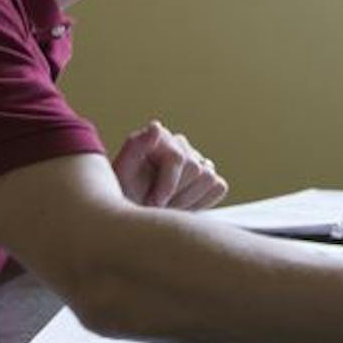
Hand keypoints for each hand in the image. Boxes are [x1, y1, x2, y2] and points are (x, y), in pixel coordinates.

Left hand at [112, 121, 228, 210]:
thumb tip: (156, 127)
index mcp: (159, 138)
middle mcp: (180, 144)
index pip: (178, 158)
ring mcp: (197, 159)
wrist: (131, 216)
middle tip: (157, 209)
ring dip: (188, 201)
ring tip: (167, 209)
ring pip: (209, 178)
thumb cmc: (123, 194)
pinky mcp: (208, 176)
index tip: (152, 203)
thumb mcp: (123, 173)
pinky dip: (202, 201)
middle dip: (176, 195)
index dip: (167, 185)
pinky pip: (218, 186)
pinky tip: (181, 207)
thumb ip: (136, 146)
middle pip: (195, 169)